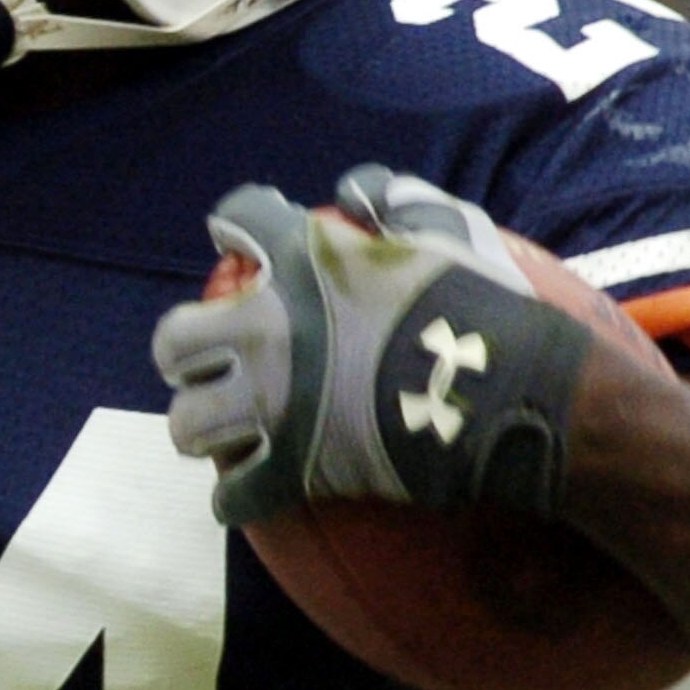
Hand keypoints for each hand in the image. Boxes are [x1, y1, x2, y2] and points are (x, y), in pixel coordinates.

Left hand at [151, 165, 595, 526]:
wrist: (513, 390)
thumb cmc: (483, 303)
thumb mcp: (447, 228)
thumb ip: (397, 199)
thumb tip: (355, 190)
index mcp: (299, 262)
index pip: (238, 219)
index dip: (234, 225)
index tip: (233, 237)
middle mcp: (267, 330)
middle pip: (175, 341)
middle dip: (185, 351)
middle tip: (207, 359)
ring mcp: (274, 405)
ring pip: (189, 424)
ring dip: (200, 426)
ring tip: (223, 427)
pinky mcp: (294, 471)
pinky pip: (234, 497)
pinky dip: (235, 498)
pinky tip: (244, 493)